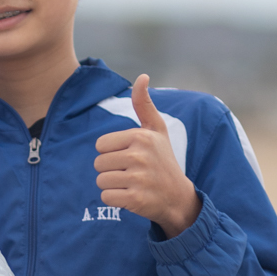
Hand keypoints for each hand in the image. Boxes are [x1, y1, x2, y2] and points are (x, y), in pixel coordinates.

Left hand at [93, 76, 199, 237]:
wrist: (178, 196)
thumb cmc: (163, 159)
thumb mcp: (157, 130)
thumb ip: (144, 104)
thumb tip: (142, 76)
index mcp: (141, 137)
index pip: (100, 145)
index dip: (111, 152)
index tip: (130, 157)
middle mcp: (140, 156)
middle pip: (98, 163)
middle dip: (110, 169)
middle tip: (131, 172)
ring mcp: (138, 178)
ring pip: (100, 180)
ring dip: (112, 185)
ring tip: (131, 184)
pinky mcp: (136, 199)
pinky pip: (106, 197)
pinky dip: (114, 199)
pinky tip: (131, 196)